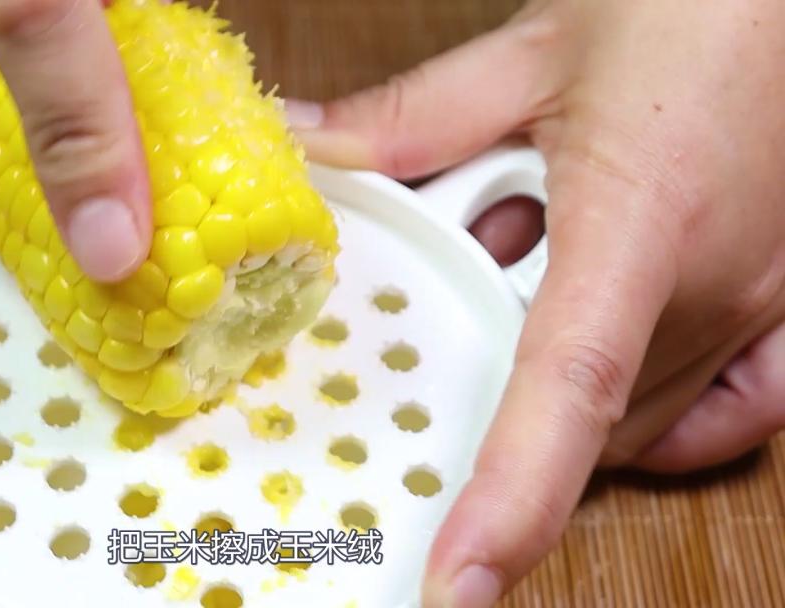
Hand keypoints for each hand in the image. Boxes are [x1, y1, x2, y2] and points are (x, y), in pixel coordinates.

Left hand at [286, 0, 784, 604]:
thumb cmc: (694, 7)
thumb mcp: (534, 55)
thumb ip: (410, 121)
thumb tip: (309, 153)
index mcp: (641, 220)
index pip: (565, 392)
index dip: (510, 502)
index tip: (457, 583)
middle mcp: (714, 282)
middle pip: (576, 404)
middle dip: (501, 362)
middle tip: (483, 258)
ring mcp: (768, 299)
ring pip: (636, 408)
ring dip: (565, 358)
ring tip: (553, 243)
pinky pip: (735, 408)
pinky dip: (665, 408)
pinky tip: (625, 352)